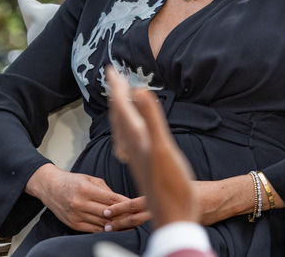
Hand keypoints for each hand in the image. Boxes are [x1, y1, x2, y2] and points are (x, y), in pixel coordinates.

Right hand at [25, 163, 130, 231]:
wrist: (50, 187)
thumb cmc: (72, 182)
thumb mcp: (89, 179)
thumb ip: (106, 190)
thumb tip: (122, 201)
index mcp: (86, 189)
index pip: (111, 199)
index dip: (125, 204)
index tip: (136, 207)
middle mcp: (80, 203)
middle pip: (108, 213)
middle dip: (123, 216)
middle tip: (136, 218)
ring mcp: (76, 215)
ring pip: (102, 223)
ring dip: (116, 224)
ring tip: (128, 224)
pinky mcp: (73, 224)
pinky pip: (94, 229)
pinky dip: (105, 229)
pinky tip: (113, 228)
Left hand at [106, 67, 198, 227]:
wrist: (174, 216)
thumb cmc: (172, 186)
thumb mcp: (163, 148)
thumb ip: (151, 119)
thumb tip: (138, 90)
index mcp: (137, 138)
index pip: (121, 106)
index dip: (117, 87)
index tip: (110, 68)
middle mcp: (132, 146)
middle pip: (119, 115)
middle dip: (115, 94)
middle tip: (112, 76)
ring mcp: (136, 156)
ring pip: (122, 128)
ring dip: (120, 110)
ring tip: (119, 99)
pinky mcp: (142, 165)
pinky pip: (128, 140)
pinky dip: (128, 128)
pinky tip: (131, 133)